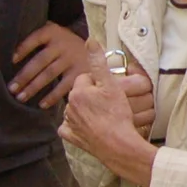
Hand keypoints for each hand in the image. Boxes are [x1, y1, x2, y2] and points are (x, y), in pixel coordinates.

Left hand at [10, 22, 98, 108]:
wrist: (94, 49)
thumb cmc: (63, 43)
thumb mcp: (53, 34)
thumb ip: (37, 38)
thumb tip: (8, 48)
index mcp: (52, 32)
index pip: (35, 38)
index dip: (23, 49)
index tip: (11, 60)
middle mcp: (62, 44)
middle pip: (40, 61)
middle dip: (24, 76)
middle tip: (11, 88)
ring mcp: (72, 59)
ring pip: (49, 74)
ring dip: (33, 87)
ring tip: (21, 97)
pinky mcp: (80, 72)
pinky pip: (63, 86)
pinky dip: (52, 96)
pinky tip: (41, 104)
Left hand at [58, 71, 157, 186]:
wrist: (118, 144)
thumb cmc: (116, 115)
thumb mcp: (111, 85)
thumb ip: (99, 63)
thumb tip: (90, 41)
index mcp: (78, 92)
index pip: (85, 79)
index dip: (98, 82)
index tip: (108, 89)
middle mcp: (70, 107)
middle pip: (80, 94)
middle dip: (91, 96)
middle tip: (108, 103)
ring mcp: (70, 124)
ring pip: (75, 110)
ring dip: (85, 111)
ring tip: (102, 116)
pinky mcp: (73, 138)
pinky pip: (69, 129)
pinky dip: (75, 128)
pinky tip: (86, 127)